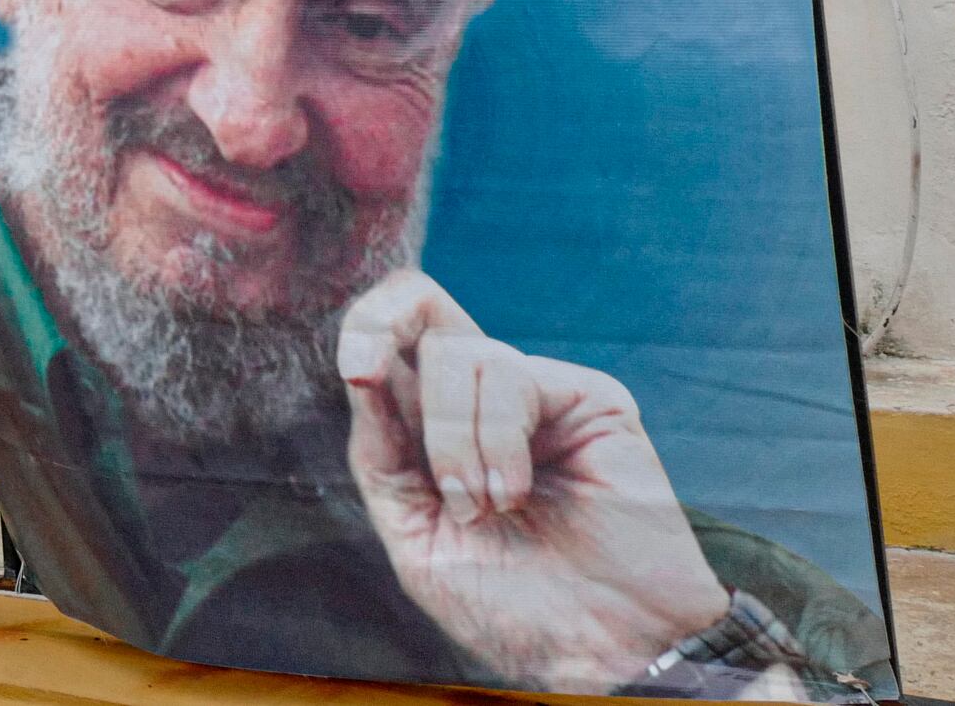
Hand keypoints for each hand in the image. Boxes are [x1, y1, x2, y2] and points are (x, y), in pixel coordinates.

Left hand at [338, 271, 729, 693]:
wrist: (599, 653)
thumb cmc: (513, 608)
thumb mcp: (416, 535)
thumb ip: (383, 455)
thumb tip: (364, 371)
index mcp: (434, 428)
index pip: (392, 337)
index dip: (363, 327)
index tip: (355, 371)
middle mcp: (484, 400)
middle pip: (420, 301)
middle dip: (377, 327)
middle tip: (364, 376)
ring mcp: (538, 395)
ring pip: (459, 351)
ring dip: (450, 440)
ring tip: (483, 508)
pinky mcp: (591, 398)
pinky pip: (514, 376)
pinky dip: (497, 440)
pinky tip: (515, 495)